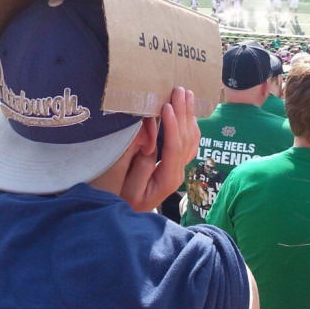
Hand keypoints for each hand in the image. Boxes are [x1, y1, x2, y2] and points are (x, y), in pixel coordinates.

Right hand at [120, 87, 199, 212]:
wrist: (124, 218)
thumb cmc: (119, 201)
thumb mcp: (124, 183)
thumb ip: (137, 158)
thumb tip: (148, 133)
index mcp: (167, 178)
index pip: (174, 147)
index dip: (172, 125)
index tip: (166, 105)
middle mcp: (177, 173)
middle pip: (186, 139)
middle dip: (184, 113)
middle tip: (180, 90)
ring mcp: (178, 170)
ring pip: (190, 139)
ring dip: (189, 115)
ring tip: (186, 95)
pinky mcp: (173, 166)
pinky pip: (187, 143)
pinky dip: (188, 125)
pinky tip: (187, 113)